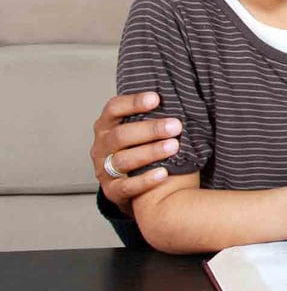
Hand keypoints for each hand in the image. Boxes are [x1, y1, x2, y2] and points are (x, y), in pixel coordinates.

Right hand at [90, 92, 181, 215]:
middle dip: (150, 130)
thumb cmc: (141, 151)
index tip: (156, 98)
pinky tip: (163, 174)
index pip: (113, 109)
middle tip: (176, 126)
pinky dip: (145, 180)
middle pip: (121, 135)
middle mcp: (102, 147)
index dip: (133, 102)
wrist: (132, 189)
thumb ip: (152, 118)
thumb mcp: (140, 133)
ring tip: (174, 147)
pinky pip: (126, 186)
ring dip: (150, 152)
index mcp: (107, 127)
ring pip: (123, 160)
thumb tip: (181, 101)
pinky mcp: (112, 191)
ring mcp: (104, 170)